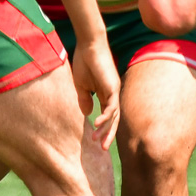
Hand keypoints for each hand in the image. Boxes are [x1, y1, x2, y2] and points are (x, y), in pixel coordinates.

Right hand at [71, 34, 122, 148]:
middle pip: (113, 119)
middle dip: (108, 135)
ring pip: (113, 116)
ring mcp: (114, 91)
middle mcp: (112, 94)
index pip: (106, 115)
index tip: (95, 141)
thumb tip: (87, 114)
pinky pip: (111, 106)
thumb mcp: (81, 86)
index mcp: (105, 94)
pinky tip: (96, 125)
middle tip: (102, 149)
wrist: (88, 45)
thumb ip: (84, 99)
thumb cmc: (84, 62)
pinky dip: (105, 117)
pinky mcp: (113, 87)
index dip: (102, 128)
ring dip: (106, 130)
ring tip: (98, 141)